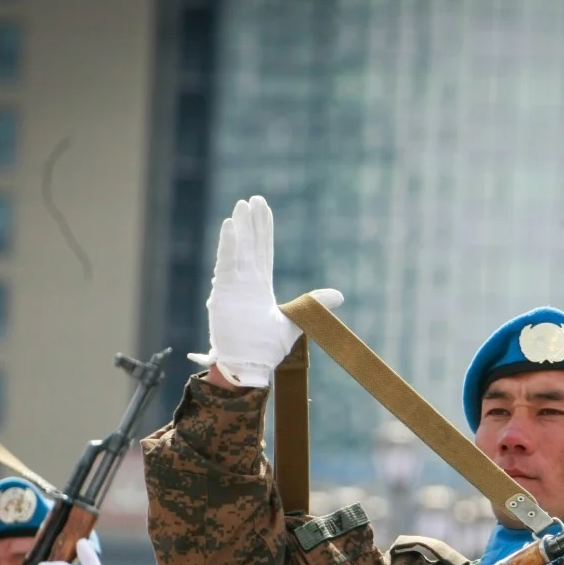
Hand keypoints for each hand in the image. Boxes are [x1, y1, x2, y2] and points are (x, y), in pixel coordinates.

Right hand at [187, 195, 343, 388]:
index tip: (263, 208)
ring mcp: (234, 285)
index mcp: (261, 286)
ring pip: (238, 250)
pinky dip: (228, 245)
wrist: (250, 365)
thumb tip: (339, 295)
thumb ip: (312, 303)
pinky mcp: (224, 292)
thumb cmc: (266, 347)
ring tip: (240, 207)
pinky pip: (227, 264)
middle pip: (250, 245)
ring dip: (239, 229)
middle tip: (252, 200)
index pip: (263, 251)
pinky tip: (230, 226)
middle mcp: (246, 282)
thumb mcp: (294, 320)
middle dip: (251, 223)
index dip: (263, 230)